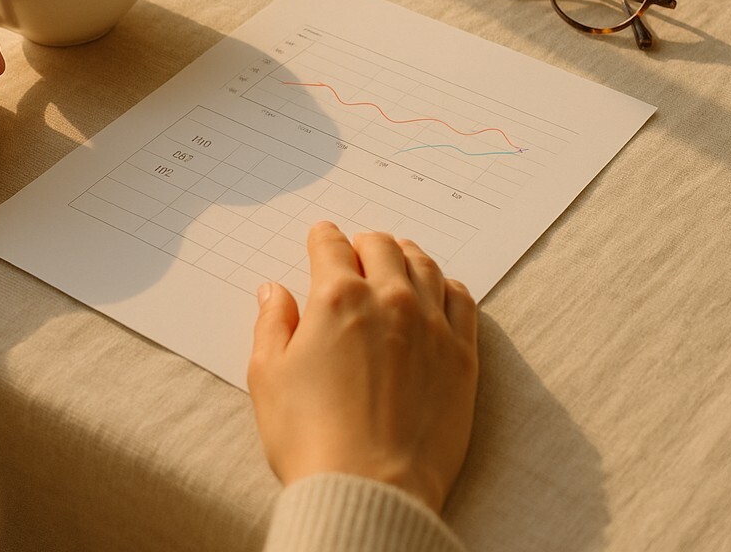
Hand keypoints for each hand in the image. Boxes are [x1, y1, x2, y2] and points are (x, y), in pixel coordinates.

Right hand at [248, 221, 478, 514]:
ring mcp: (430, 324)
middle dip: (364, 243)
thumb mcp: (268, 378)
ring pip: (424, 264)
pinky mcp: (461, 354)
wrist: (370, 492)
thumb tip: (274, 292)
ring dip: (406, 256)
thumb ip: (272, 324)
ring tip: (398, 261)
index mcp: (337, 298)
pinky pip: (461, 299)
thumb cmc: (311, 440)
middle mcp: (389, 299)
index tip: (322, 240)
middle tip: (358, 252)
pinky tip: (437, 291)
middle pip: (382, 246)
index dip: (323, 239)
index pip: (331, 245)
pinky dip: (446, 285)